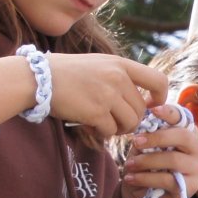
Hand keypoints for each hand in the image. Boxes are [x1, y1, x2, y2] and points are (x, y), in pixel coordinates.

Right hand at [47, 52, 166, 139]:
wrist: (37, 78)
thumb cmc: (64, 73)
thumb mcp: (97, 64)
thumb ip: (118, 77)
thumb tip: (138, 101)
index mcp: (120, 64)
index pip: (158, 80)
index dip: (160, 97)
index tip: (151, 106)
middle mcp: (118, 78)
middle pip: (141, 110)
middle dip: (131, 120)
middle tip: (114, 121)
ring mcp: (108, 95)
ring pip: (130, 123)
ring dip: (118, 129)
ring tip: (102, 123)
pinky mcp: (96, 111)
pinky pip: (110, 131)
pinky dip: (102, 132)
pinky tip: (89, 125)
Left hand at [119, 104, 197, 197]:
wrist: (143, 194)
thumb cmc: (146, 165)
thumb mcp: (144, 146)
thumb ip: (147, 133)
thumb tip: (143, 119)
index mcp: (188, 134)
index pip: (184, 118)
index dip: (170, 112)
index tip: (152, 110)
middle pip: (183, 137)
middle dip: (157, 137)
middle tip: (135, 141)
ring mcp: (197, 169)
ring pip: (174, 159)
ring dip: (147, 161)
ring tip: (129, 165)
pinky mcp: (191, 187)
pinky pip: (168, 180)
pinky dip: (146, 178)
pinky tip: (131, 178)